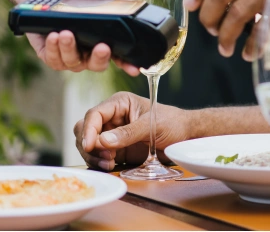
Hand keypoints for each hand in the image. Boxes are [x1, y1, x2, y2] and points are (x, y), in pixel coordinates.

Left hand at [26, 0, 139, 75]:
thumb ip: (123, 5)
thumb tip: (140, 13)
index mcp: (105, 41)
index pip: (120, 57)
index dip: (128, 65)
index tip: (133, 68)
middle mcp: (89, 52)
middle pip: (98, 65)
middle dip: (100, 58)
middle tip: (101, 47)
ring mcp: (70, 55)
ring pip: (74, 63)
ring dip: (70, 49)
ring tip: (66, 33)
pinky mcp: (50, 54)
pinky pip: (54, 60)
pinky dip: (54, 49)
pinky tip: (54, 36)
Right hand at [75, 92, 190, 170]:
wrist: (184, 137)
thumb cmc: (172, 123)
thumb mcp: (152, 125)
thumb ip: (128, 133)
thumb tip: (102, 141)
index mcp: (119, 103)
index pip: (94, 114)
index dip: (89, 130)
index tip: (90, 146)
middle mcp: (111, 118)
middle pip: (84, 129)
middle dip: (88, 144)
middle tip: (105, 157)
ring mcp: (111, 134)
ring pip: (87, 144)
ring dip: (93, 156)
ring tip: (109, 164)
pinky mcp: (114, 150)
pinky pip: (97, 156)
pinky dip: (98, 163)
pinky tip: (109, 167)